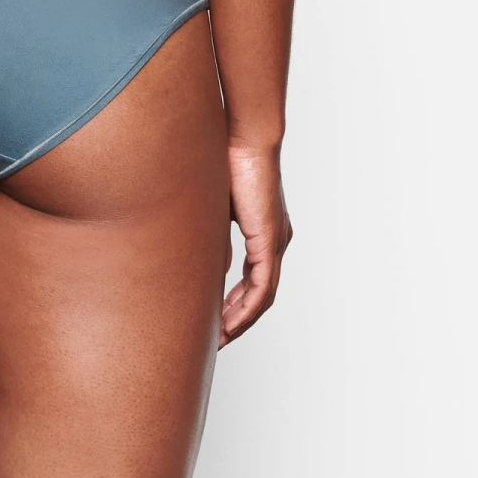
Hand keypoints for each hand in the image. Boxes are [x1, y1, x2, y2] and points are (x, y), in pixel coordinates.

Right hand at [220, 143, 291, 347]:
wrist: (247, 139)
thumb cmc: (229, 159)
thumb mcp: (215, 204)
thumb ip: (212, 232)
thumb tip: (201, 257)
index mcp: (265, 231)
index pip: (254, 277)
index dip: (237, 301)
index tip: (219, 318)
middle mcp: (277, 240)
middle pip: (262, 293)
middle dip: (240, 318)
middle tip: (219, 338)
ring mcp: (276, 242)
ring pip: (264, 295)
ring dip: (243, 320)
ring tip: (221, 338)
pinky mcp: (270, 240)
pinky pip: (262, 286)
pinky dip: (247, 308)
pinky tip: (230, 322)